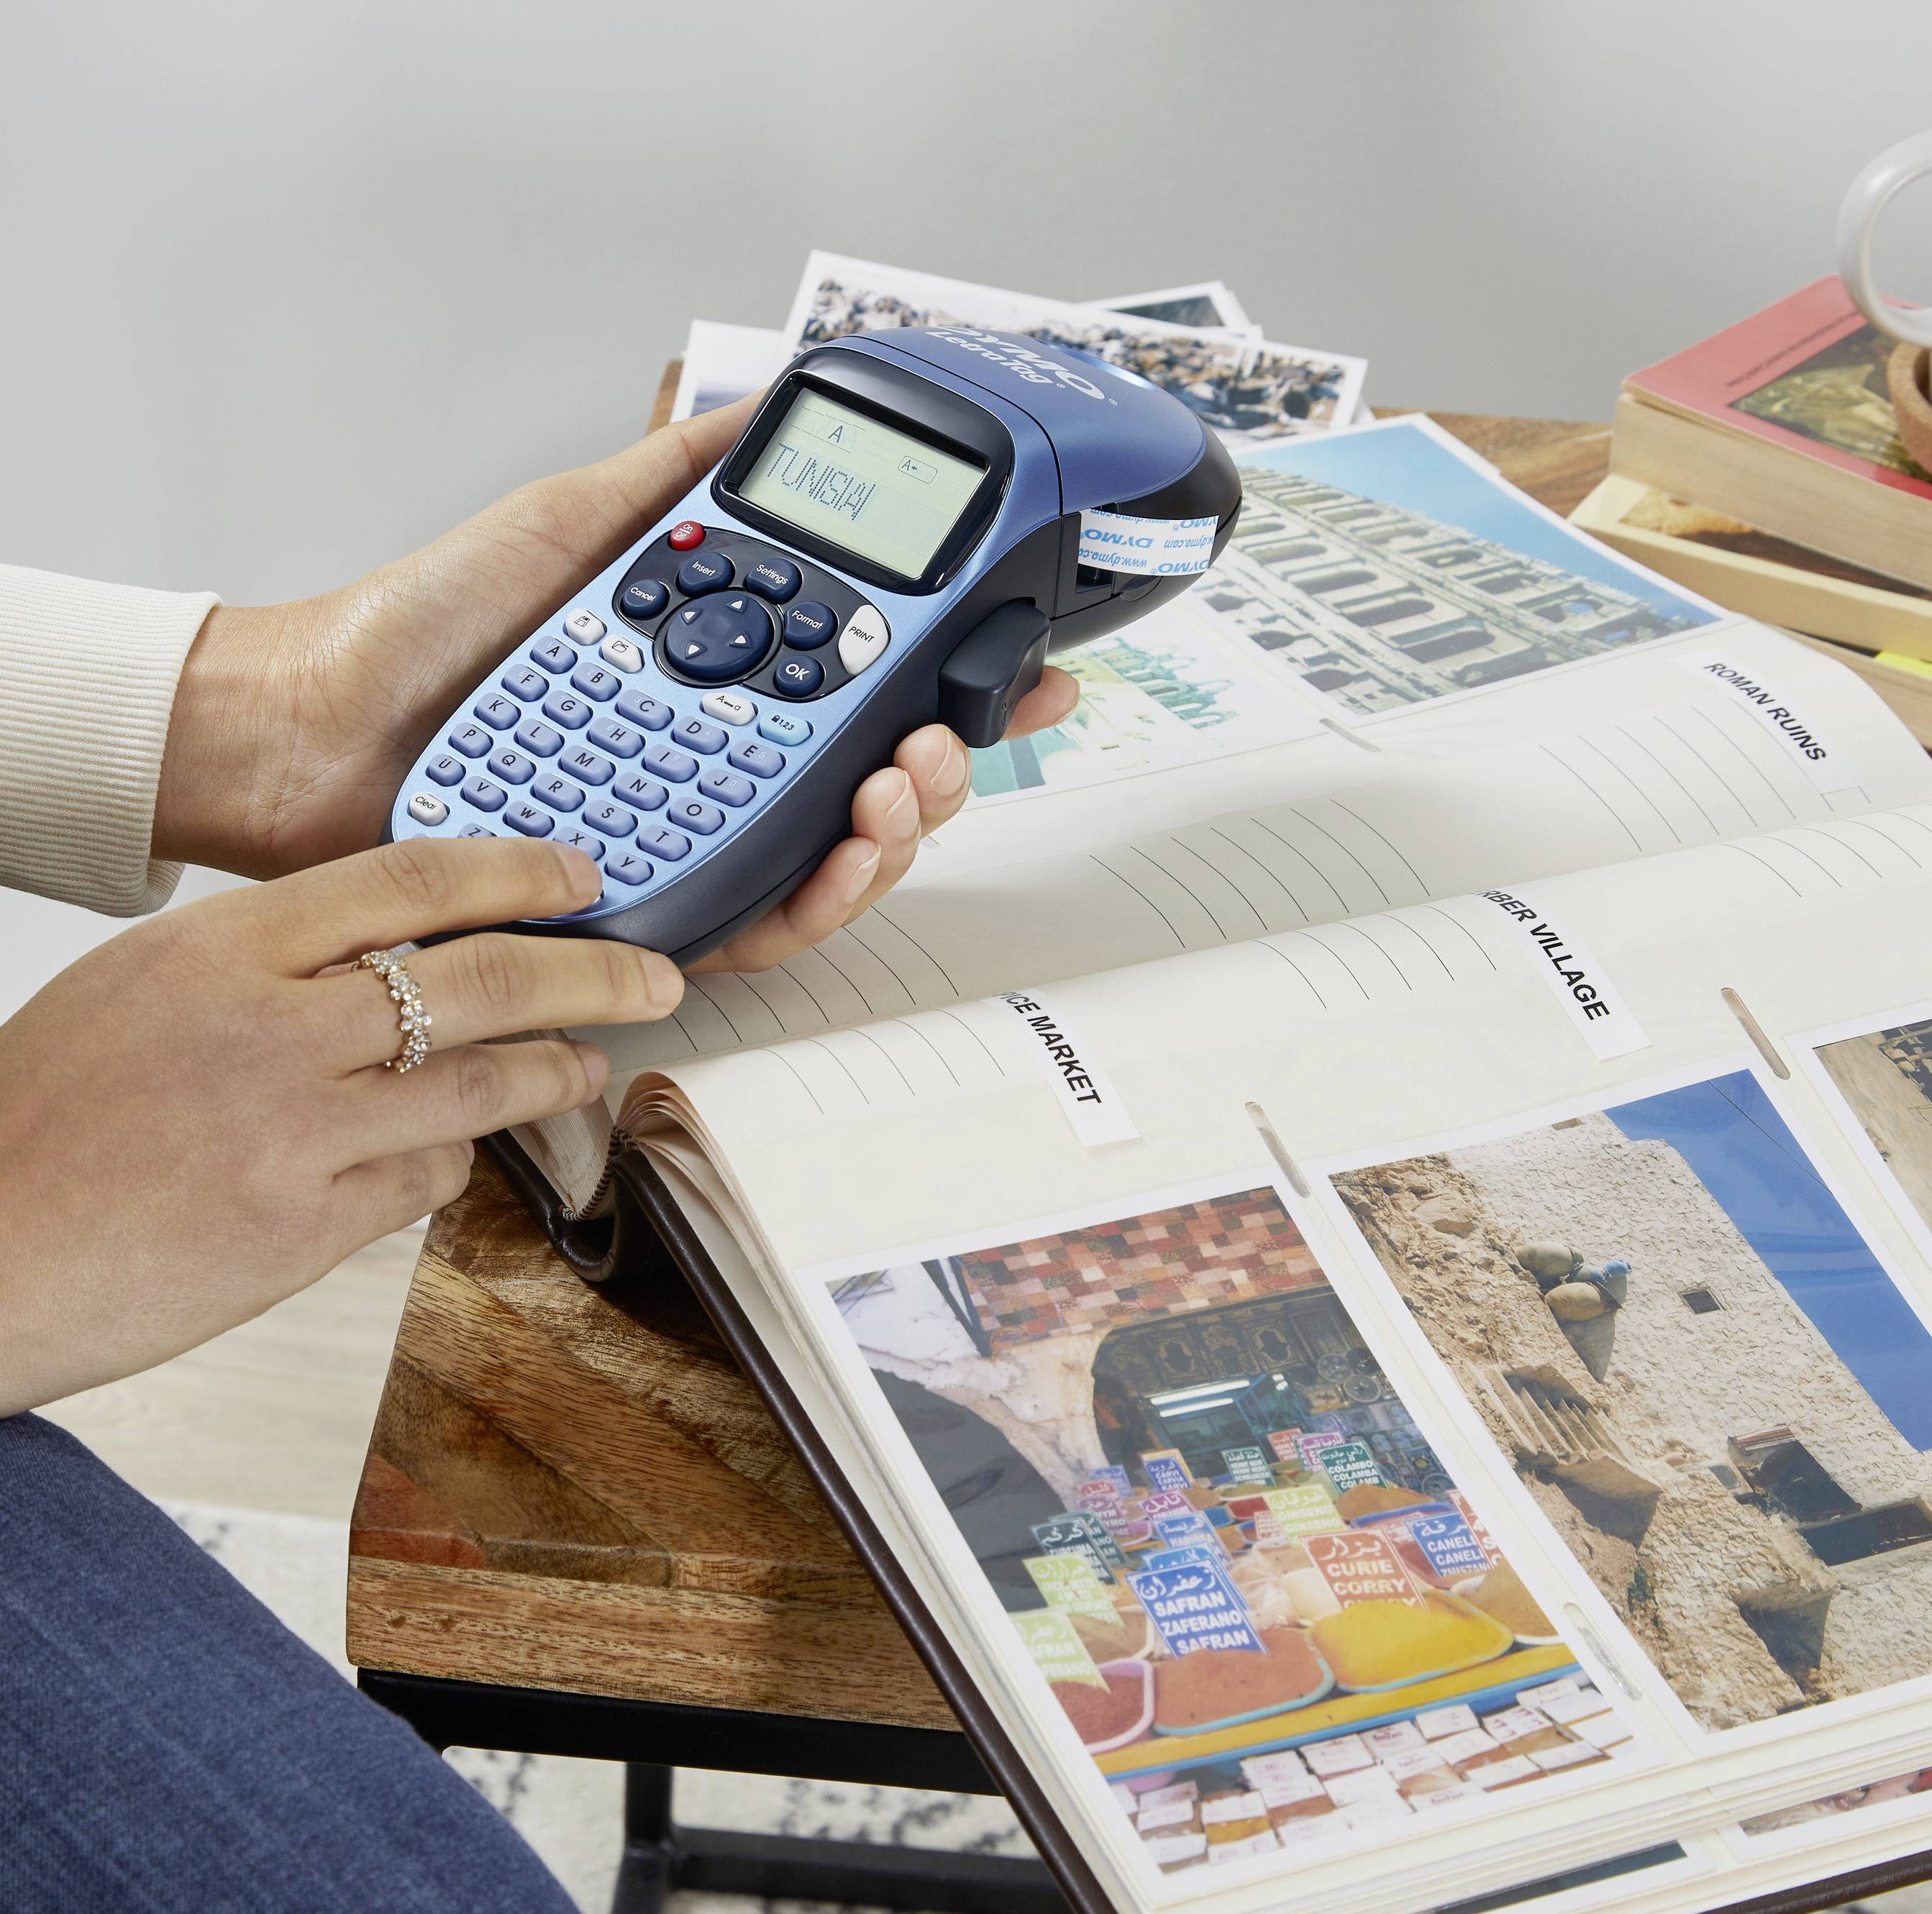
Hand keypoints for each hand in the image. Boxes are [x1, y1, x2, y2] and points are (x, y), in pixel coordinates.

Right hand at [0, 838, 679, 1413]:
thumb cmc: (44, 1119)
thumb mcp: (141, 990)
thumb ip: (264, 962)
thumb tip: (389, 953)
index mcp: (220, 950)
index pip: (410, 880)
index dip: (517, 872)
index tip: (580, 876)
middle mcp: (268, 1028)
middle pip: (482, 976)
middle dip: (591, 971)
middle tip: (654, 976)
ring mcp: (294, 1131)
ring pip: (482, 1081)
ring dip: (555, 1070)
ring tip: (587, 1065)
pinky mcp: (306, 1226)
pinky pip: (429, 1177)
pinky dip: (450, 1160)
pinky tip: (446, 1154)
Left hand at [154, 398, 1077, 971]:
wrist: (324, 720)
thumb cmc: (430, 629)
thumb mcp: (573, 524)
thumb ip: (678, 475)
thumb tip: (764, 402)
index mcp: (726, 685)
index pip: (871, 692)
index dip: (965, 689)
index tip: (1039, 669)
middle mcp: (726, 770)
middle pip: (882, 792)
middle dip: (945, 771)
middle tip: (941, 737)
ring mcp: (697, 841)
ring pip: (843, 866)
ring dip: (899, 836)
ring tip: (897, 786)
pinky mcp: (656, 908)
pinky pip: (765, 925)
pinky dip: (815, 897)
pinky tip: (840, 854)